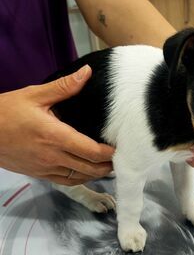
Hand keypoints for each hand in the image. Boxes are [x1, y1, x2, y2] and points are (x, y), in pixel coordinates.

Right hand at [0, 66, 114, 184]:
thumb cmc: (7, 111)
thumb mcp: (35, 95)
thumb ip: (64, 87)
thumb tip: (86, 72)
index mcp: (54, 136)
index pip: (90, 151)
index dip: (108, 153)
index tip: (119, 148)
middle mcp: (52, 156)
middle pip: (89, 168)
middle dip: (107, 166)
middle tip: (120, 159)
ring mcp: (45, 168)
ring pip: (79, 177)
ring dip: (95, 174)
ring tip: (108, 167)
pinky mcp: (39, 174)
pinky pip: (65, 181)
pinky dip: (80, 178)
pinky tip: (87, 173)